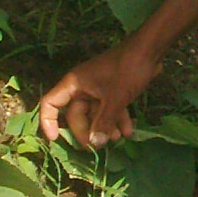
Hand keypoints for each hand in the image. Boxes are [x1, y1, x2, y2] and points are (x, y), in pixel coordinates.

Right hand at [38, 44, 161, 147]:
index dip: (48, 121)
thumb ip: (103, 123)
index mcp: (74, 84)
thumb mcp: (115, 100)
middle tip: (99, 146)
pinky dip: (116, 119)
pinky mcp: (111, 89)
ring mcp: (97, 88)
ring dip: (104, 127)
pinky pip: (108, 108)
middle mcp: (82, 86)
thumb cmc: (127, 71)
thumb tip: (94, 143)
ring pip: (94, 113)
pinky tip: (127, 131)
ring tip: (117, 138)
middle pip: (76, 114)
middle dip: (88, 130)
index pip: (50, 103)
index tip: (55, 139)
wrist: (149, 50)